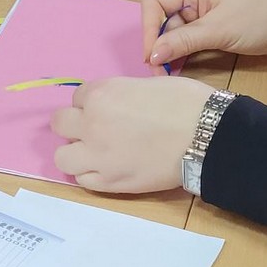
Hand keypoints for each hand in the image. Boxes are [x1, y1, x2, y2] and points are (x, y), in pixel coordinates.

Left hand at [51, 75, 214, 192]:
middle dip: (75, 124)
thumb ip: (120, 94)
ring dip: (76, 151)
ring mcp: (98, 156)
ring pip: (62, 156)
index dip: (93, 102)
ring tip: (96, 151)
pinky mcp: (109, 183)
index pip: (78, 97)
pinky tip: (107, 168)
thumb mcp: (145, 83)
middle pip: (60, 124)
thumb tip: (116, 104)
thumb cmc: (184, 102)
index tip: (108, 108)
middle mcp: (91, 124)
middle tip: (97, 128)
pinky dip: (91, 173)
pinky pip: (82, 179)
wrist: (206, 136)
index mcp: (101, 94)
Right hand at [141, 0, 266, 68]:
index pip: (154, 2)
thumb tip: (151, 55)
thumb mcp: (219, 30)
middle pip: (163, 17)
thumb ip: (183, 41)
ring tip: (169, 74)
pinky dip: (185, 52)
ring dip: (171, 51)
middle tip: (159, 72)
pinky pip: (190, 37)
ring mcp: (205, 10)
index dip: (147, 29)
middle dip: (158, 43)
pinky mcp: (214, 25)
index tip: (150, 57)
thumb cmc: (261, 18)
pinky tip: (182, 68)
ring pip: (176, 30)